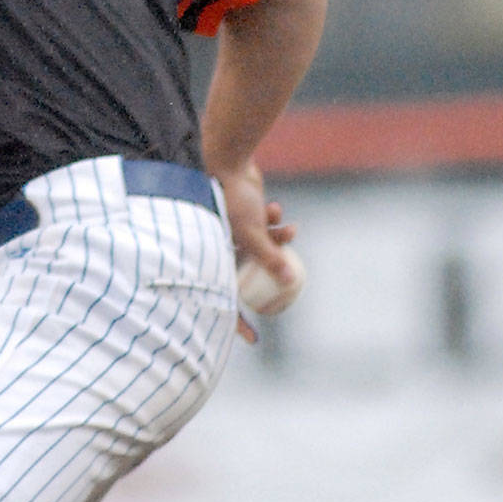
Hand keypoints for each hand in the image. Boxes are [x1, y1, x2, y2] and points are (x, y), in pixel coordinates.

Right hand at [213, 159, 298, 343]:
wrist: (226, 161)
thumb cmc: (230, 198)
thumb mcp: (253, 232)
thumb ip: (270, 257)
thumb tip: (290, 281)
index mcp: (212, 257)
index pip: (222, 299)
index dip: (237, 323)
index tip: (254, 340)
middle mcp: (218, 250)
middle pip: (247, 276)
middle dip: (270, 276)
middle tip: (288, 286)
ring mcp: (229, 234)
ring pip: (260, 252)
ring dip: (278, 244)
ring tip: (289, 231)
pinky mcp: (241, 218)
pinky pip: (262, 231)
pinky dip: (273, 224)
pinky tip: (276, 211)